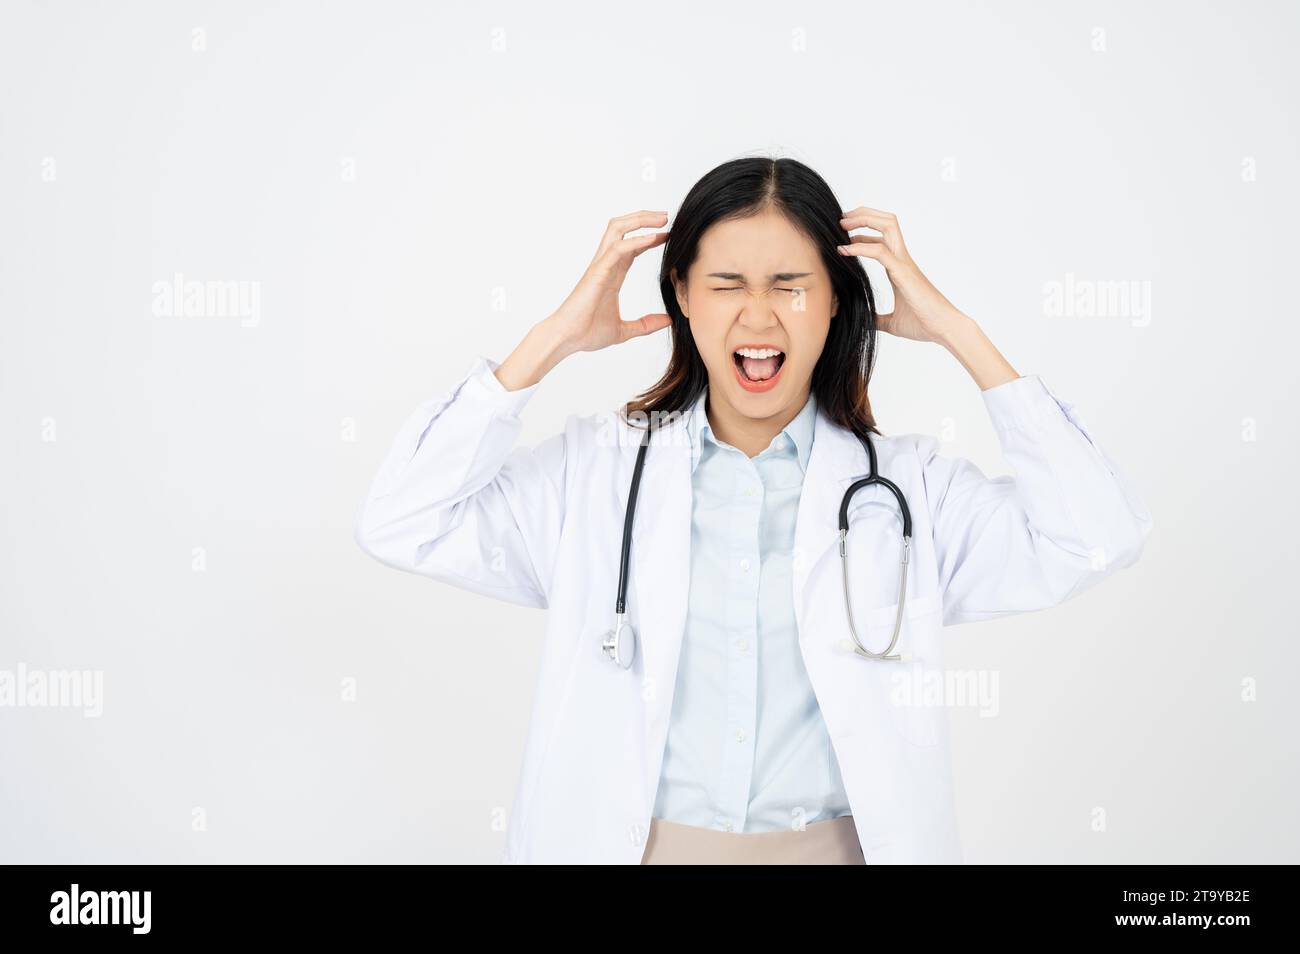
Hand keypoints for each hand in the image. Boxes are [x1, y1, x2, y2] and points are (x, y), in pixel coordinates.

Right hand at [547, 210, 672, 354]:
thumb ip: (645, 325)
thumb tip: (667, 321)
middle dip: (644, 218)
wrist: (566, 339)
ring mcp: (600, 265)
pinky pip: (618, 249)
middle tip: (666, 217)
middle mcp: (606, 264)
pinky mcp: (597, 272)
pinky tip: (654, 238)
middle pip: (623, 228)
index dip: (649, 236)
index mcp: (612, 274)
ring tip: (662, 219)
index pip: (632, 246)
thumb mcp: (624, 330)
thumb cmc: (587, 332)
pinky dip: (636, 240)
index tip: (669, 234)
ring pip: (617, 229)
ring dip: (640, 220)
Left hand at [837, 207, 966, 344]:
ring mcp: (904, 263)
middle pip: (886, 222)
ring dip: (863, 220)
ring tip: (842, 225)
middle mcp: (902, 260)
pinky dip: (859, 247)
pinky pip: (879, 251)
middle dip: (863, 215)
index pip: (881, 239)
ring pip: (887, 226)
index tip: (842, 237)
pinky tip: (843, 250)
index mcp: (899, 268)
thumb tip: (864, 322)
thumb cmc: (923, 324)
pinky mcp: (903, 273)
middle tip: (841, 221)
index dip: (862, 234)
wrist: (944, 329)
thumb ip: (878, 319)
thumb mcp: (893, 322)